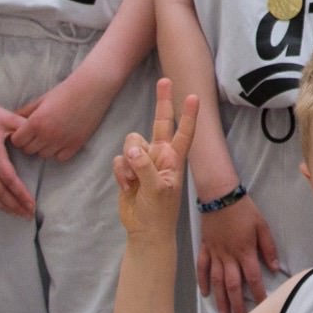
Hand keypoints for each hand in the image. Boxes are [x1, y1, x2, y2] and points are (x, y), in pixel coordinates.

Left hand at [8, 65, 116, 161]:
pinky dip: (59, 151)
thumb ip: (25, 112)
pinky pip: (60, 158)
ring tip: (50, 134)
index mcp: (36, 122)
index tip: (25, 131)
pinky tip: (61, 139)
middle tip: (37, 132)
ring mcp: (62, 142)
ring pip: (43, 155)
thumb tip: (11, 120)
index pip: (17, 141)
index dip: (19, 136)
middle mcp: (47, 135)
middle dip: (30, 142)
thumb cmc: (65, 91)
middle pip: (28, 150)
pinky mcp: (76, 145)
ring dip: (44, 147)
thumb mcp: (42, 100)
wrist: (91, 88)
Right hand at [113, 80, 198, 241]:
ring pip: (131, 142)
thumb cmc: (159, 213)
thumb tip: (131, 149)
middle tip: (164, 80)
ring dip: (129, 161)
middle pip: (160, 122)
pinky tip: (127, 187)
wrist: (144, 231)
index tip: (193, 97)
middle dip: (161, 102)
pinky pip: (119, 159)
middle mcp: (160, 155)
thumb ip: (145, 166)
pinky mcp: (128, 168)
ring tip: (134, 181)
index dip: (188, 115)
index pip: (184, 133)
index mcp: (174, 159)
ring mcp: (144, 160)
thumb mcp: (157, 190)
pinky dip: (120, 172)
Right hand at [197, 191, 282, 312]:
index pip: (253, 278)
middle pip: (233, 285)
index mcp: (245, 251)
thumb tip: (275, 268)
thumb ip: (268, 248)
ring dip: (220, 299)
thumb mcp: (262, 226)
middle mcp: (228, 256)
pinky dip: (202, 281)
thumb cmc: (244, 210)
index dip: (258, 293)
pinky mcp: (205, 247)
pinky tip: (205, 293)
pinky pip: (202, 267)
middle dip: (237, 304)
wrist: (220, 195)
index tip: (262, 306)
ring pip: (217, 281)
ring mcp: (214, 253)